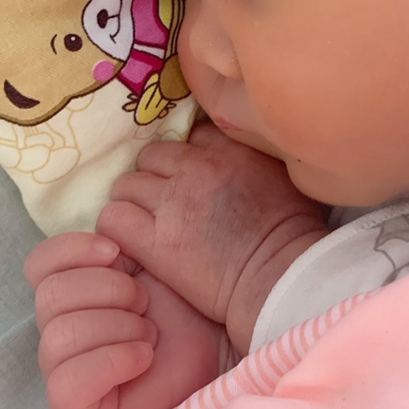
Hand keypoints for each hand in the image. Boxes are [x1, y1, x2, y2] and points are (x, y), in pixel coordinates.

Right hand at [25, 232, 224, 408]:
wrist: (221, 346)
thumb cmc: (189, 303)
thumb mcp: (156, 259)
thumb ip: (124, 238)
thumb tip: (104, 221)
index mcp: (78, 286)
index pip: (40, 264)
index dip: (71, 250)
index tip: (115, 250)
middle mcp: (65, 326)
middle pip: (49, 296)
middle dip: (108, 289)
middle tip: (144, 300)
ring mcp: (68, 368)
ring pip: (58, 337)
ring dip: (117, 326)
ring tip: (150, 332)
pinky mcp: (76, 404)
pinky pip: (66, 383)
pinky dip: (113, 361)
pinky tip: (144, 356)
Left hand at [97, 122, 328, 354]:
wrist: (280, 275)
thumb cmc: (295, 231)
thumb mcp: (286, 174)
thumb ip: (258, 155)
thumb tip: (250, 152)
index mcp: (230, 149)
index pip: (192, 134)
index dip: (188, 155)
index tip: (192, 174)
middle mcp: (196, 168)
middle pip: (151, 155)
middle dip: (153, 175)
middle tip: (163, 200)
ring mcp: (172, 202)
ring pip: (125, 185)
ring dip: (132, 201)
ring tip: (145, 221)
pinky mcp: (154, 241)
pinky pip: (113, 219)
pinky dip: (118, 227)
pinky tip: (132, 241)